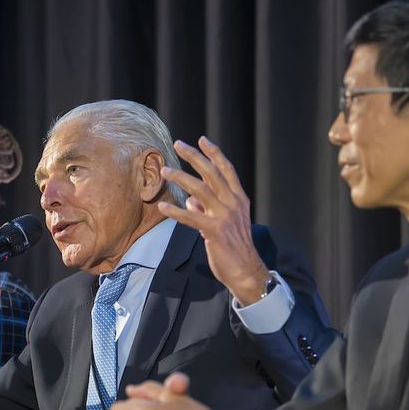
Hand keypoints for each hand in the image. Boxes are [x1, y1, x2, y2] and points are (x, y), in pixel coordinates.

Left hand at [159, 136, 271, 305]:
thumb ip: (207, 209)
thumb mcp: (224, 223)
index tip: (202, 139)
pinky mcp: (215, 231)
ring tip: (164, 171)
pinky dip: (175, 212)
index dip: (214, 153)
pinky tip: (163, 207)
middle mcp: (234, 204)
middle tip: (178, 145)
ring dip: (180, 178)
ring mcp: (225, 217)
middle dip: (194, 156)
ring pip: (200, 190)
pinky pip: (191, 217)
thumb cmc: (233, 247)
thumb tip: (190, 200)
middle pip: (212, 173)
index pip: (226, 170)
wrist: (245, 270)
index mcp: (239, 199)